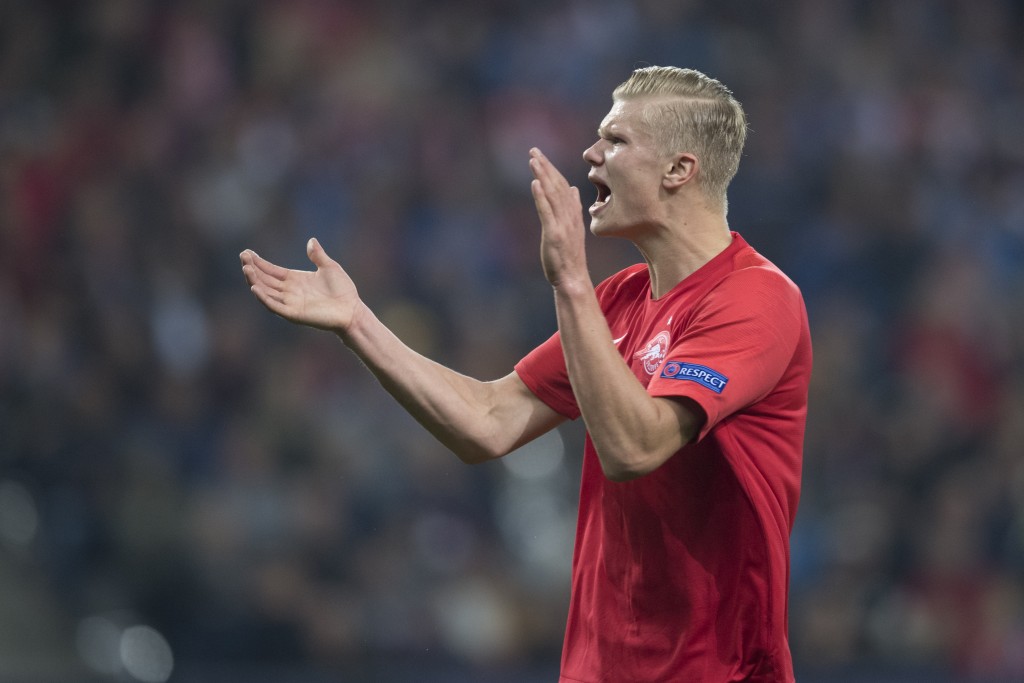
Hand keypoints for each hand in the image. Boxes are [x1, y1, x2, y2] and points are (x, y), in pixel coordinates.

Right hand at [240, 238, 360, 332]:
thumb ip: (318, 255)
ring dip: (255, 281)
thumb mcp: (330, 267)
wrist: (352, 310)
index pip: (271, 271)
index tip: (247, 253)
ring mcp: (290, 303)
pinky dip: (264, 298)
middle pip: (265, 280)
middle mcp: (289, 291)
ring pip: (266, 292)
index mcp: (295, 280)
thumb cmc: (343, 290)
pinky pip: (275, 306)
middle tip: (243, 257)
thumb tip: (311, 241)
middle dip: (253, 269)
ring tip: (246, 269)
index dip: (259, 262)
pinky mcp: (294, 314)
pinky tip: (255, 288)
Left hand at [528, 148, 588, 288]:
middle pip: (557, 186)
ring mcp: (563, 225)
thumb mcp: (572, 228)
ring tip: (533, 160)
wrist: (573, 278)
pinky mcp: (554, 235)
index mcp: (572, 214)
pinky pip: (547, 213)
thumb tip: (572, 190)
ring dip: (543, 176)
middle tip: (533, 150)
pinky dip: (541, 197)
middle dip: (546, 167)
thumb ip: (571, 208)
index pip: (562, 186)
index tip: (541, 156)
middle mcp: (569, 216)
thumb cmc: (569, 255)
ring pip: (553, 195)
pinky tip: (535, 183)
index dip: (552, 170)